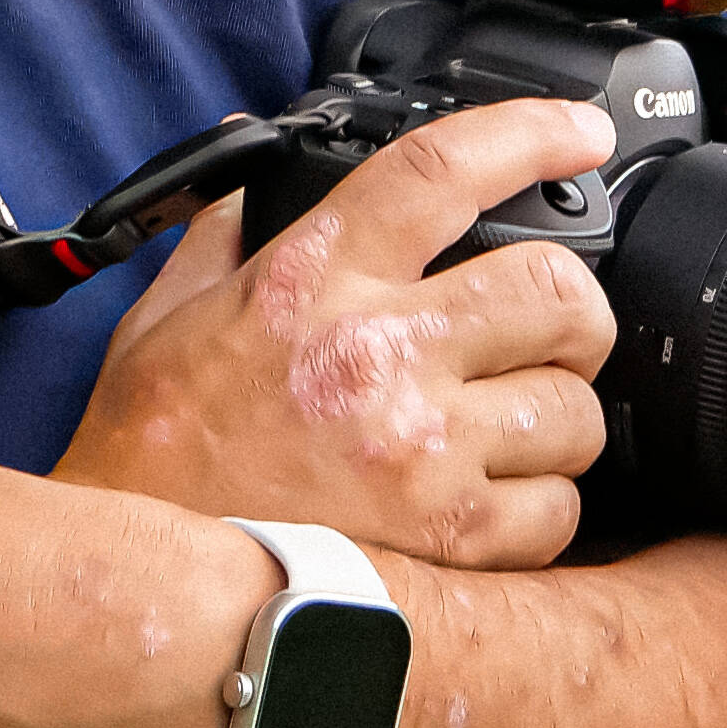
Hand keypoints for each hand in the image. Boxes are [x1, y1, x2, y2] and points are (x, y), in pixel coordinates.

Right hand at [51, 97, 616, 567]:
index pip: (442, 169)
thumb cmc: (150, 461)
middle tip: (548, 326)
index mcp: (314, 281)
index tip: (579, 131)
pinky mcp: (452, 541)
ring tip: (511, 428)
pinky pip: (559, 508)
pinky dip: (542, 505)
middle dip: (570, 304)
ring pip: (577, 405)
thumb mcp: (163, 320)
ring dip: (557, 412)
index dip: (531, 131)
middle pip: (555, 288)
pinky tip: (494, 502)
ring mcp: (424, 450)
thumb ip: (221, 233)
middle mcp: (380, 353)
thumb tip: (243, 166)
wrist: (148, 596)